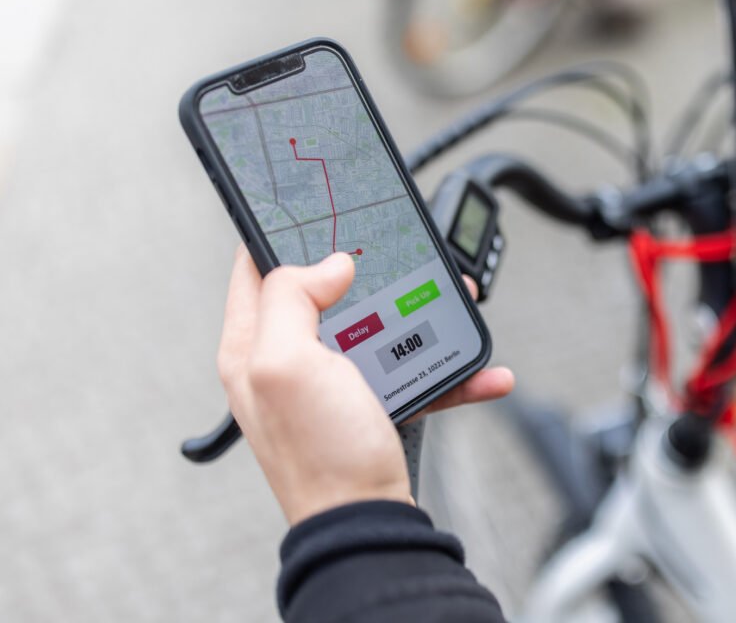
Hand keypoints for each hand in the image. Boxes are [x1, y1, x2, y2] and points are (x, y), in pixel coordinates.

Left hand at [217, 247, 513, 524]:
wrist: (366, 526)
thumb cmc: (321, 456)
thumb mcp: (287, 365)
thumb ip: (292, 299)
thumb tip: (327, 264)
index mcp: (251, 344)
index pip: (255, 265)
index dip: (285, 231)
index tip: (322, 209)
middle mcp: (289, 361)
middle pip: (327, 291)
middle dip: (370, 270)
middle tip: (403, 253)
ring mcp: (332, 385)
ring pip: (379, 326)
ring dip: (422, 314)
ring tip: (457, 302)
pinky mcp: (371, 407)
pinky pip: (415, 373)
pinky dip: (451, 371)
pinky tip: (484, 371)